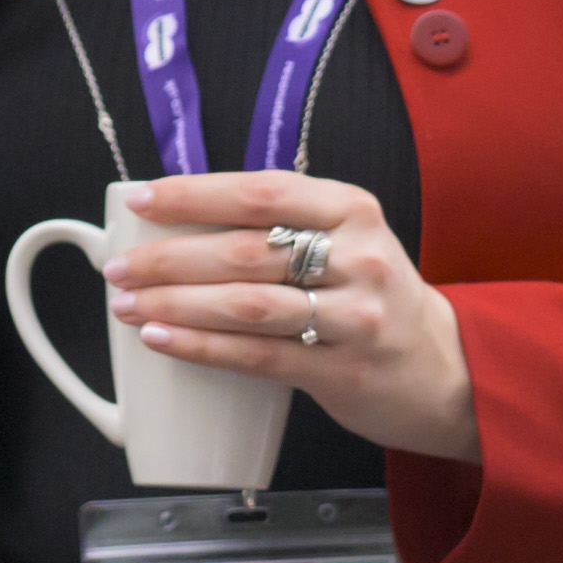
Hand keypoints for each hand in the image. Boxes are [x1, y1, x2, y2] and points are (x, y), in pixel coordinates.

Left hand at [103, 170, 475, 464]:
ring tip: (128, 305)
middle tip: (119, 268)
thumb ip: (285, 224)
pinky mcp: (342, 370)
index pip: (263, 192)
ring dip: (176, 304)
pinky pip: (258, 356)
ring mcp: (355, 317)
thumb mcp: (348, 240)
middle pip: (246, 251)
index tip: (141, 201)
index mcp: (352, 210)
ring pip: (247, 305)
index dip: (196, 194)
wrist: (443, 368)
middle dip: (170, 259)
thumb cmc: (373, 296)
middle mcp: (359, 257)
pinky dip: (203, 347)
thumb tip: (181, 218)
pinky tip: (163, 340)